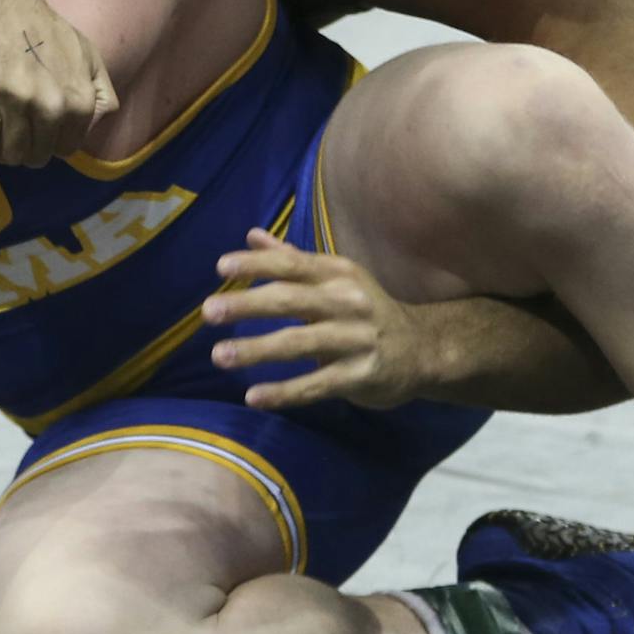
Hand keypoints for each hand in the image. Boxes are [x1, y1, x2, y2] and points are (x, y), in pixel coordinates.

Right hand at [0, 0, 113, 166]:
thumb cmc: (40, 25)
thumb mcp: (85, 52)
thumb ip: (99, 91)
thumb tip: (95, 124)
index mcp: (79, 100)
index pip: (65, 149)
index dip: (50, 141)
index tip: (37, 127)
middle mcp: (52, 104)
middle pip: (37, 155)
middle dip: (26, 146)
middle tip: (13, 124)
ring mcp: (17, 100)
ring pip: (10, 152)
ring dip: (3, 143)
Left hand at [200, 229, 440, 411]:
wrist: (423, 349)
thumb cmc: (366, 310)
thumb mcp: (336, 279)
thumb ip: (291, 260)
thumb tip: (251, 236)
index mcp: (339, 274)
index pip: (293, 264)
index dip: (257, 264)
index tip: (221, 267)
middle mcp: (348, 302)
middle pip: (292, 300)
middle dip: (248, 305)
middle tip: (209, 311)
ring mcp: (356, 340)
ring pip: (300, 344)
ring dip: (257, 349)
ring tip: (220, 355)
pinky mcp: (361, 375)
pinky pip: (316, 385)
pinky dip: (284, 392)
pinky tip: (254, 397)